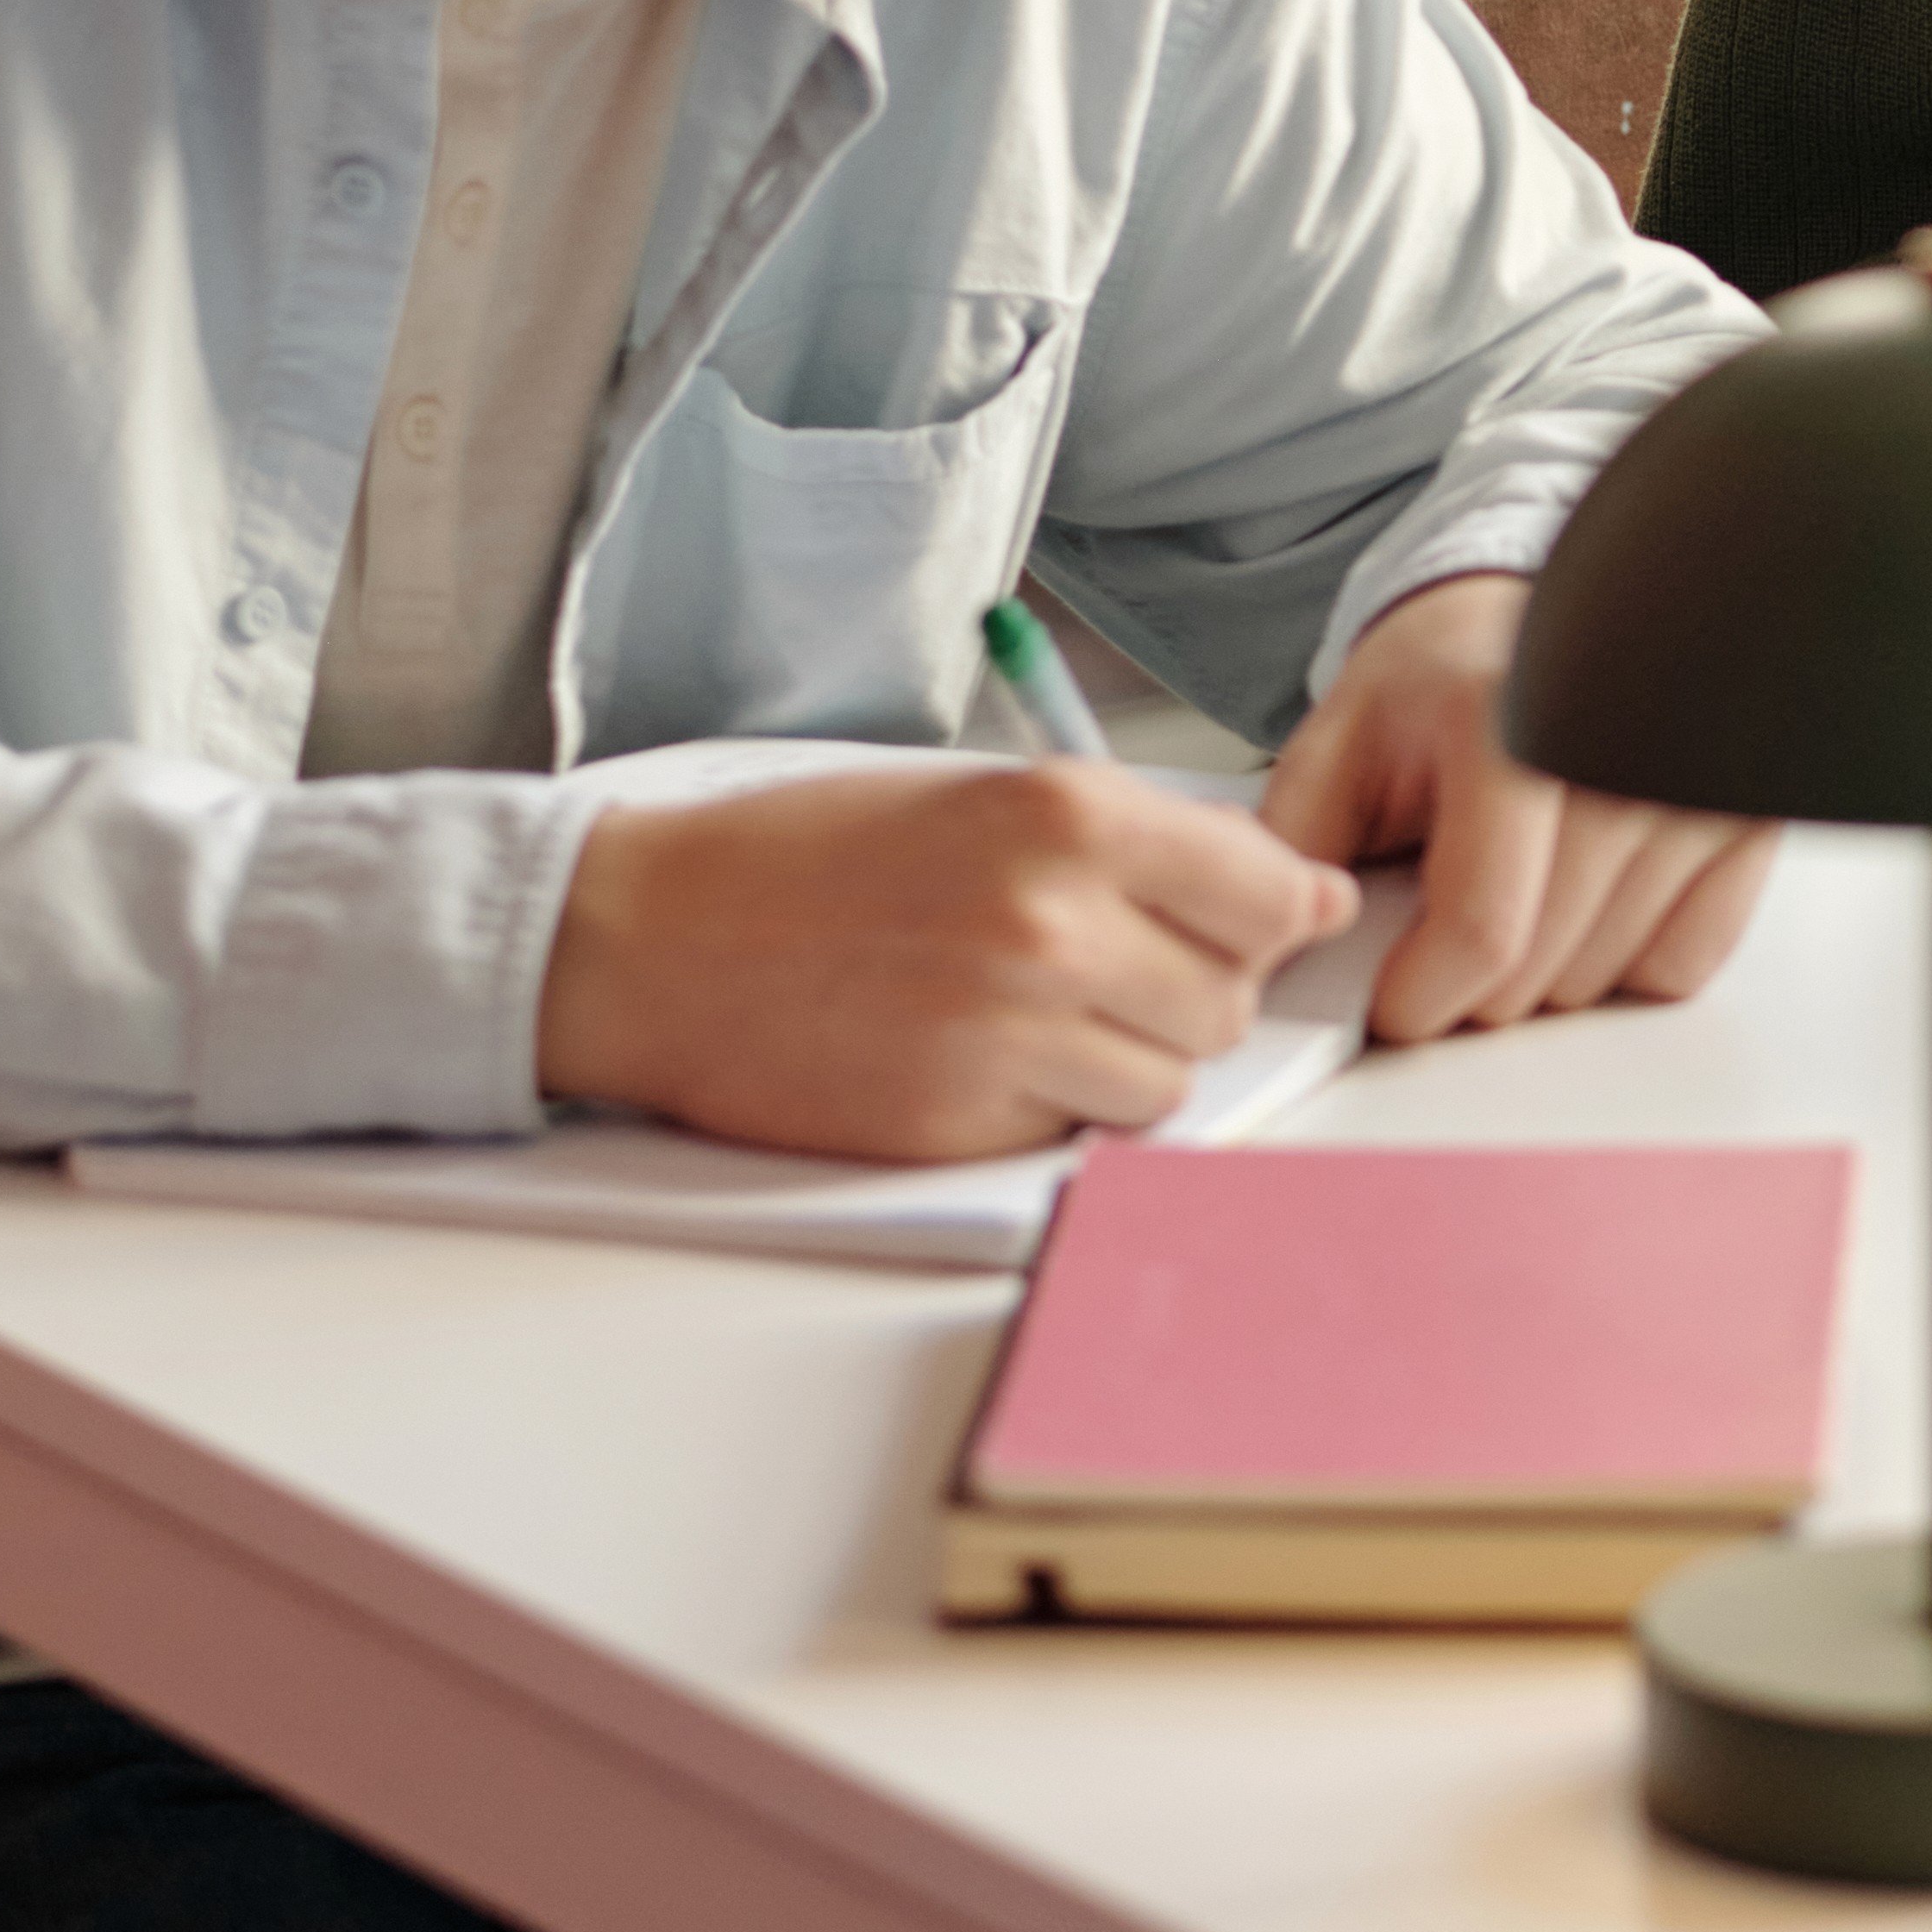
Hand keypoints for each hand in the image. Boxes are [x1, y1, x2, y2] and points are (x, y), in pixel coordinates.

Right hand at [537, 762, 1348, 1163]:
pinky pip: (1075, 1134)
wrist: (651, 939)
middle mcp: (1054, 925)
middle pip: (1232, 1001)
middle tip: (1118, 968)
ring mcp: (1008, 1033)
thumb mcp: (985, 797)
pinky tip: (981, 1060)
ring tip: (1043, 1017)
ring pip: (1168, 1084)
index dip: (1279, 914)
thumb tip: (1281, 888)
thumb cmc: (811, 856)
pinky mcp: (958, 1123)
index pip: (1273, 894)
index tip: (1269, 921)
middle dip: (1197, 991)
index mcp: (1070, 819)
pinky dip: (1052, 1109)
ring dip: (1130, 1061)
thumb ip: (1136, 841)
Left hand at [1262, 571, 1779, 1041]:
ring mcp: (1696, 786)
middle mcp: (1620, 748)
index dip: (1419, 997)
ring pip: (1602, 978)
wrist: (1539, 614)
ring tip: (1515, 889)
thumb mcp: (1338, 742)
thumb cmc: (1445, 676)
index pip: (1483, 930)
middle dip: (1468, 984)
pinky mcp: (1746, 819)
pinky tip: (1587, 896)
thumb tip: (1283, 959)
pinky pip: (1678, 963)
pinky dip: (1621, 959)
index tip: (1391, 1000)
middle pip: (1539, 970)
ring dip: (1541, 971)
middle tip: (1442, 919)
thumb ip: (1298, 851)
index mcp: (1509, 721)